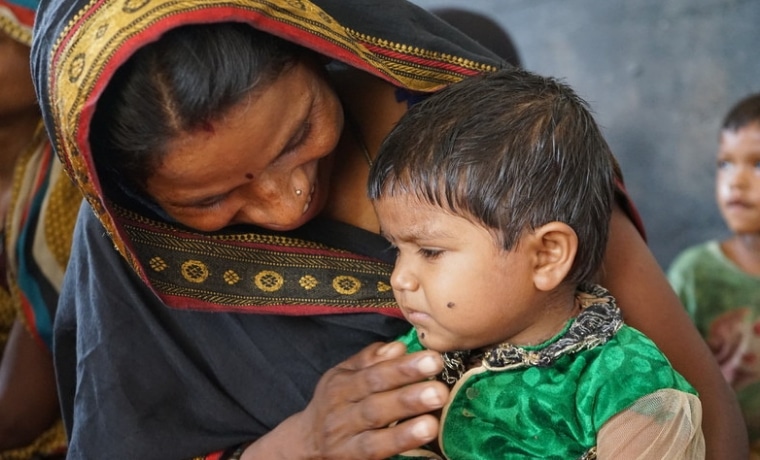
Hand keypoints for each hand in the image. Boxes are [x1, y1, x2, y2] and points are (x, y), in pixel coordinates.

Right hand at [244, 341, 447, 459]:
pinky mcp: (351, 458)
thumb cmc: (334, 402)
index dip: (403, 368)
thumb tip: (399, 347)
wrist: (305, 442)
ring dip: (405, 426)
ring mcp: (344, 438)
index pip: (374, 375)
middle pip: (375, 402)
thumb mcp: (345, 375)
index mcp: (341, 385)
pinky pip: (375, 451)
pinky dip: (399, 443)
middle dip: (407, 396)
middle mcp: (341, 410)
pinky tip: (422, 437)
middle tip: (439, 390)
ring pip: (374, 430)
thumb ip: (371, 360)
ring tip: (433, 421)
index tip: (433, 360)